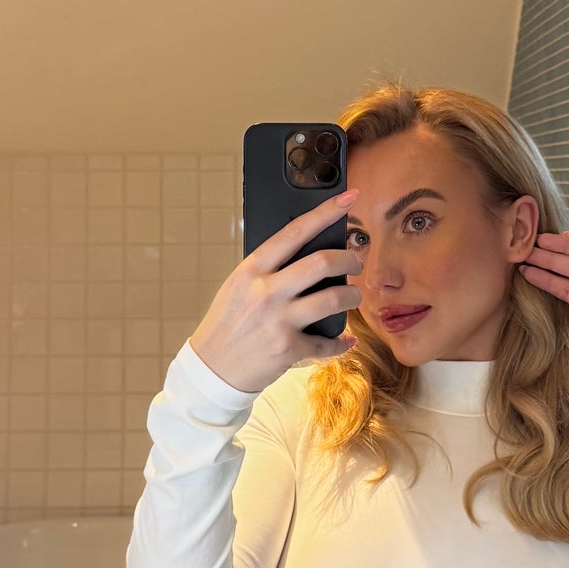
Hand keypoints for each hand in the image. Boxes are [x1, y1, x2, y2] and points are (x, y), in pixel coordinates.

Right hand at [189, 190, 363, 393]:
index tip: (348, 199)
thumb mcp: (239, 287)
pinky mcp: (289, 348)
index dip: (325, 212)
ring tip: (352, 297)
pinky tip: (345, 339)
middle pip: (322, 262)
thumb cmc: (227, 324)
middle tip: (356, 262)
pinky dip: (342, 342)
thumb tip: (309, 254)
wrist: (212, 368)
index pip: (294, 232)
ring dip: (352, 296)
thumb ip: (269, 270)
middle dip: (350, 259)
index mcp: (253, 270)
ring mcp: (279, 320)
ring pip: (334, 299)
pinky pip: (328, 342)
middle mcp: (266, 291)